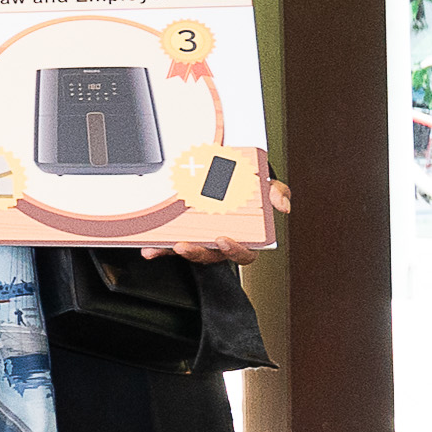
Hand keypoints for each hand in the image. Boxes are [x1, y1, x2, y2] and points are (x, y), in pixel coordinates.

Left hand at [145, 173, 291, 266]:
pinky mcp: (183, 233)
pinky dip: (160, 248)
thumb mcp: (265, 186)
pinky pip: (171, 244)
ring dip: (176, 250)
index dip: (234, 251)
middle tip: (185, 246)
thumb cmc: (247, 188)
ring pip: (190, 251)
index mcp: (244, 236)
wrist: (226, 175)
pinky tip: (150, 249)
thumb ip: (276, 192)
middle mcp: (222, 241)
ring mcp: (202, 238)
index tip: (224, 241)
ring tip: (168, 244)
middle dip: (198, 253)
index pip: (244, 253)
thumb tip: (282, 205)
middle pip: (212, 256)